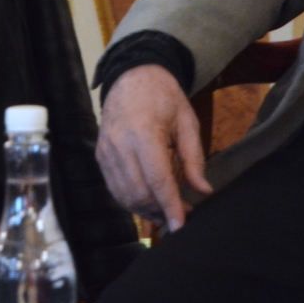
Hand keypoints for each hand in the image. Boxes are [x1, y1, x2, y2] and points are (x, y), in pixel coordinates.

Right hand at [95, 65, 212, 231]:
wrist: (131, 75)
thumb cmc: (164, 97)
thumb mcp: (187, 121)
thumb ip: (194, 158)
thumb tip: (203, 191)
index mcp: (144, 133)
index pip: (158, 180)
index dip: (171, 206)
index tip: (181, 226)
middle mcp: (120, 144)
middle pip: (139, 192)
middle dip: (160, 211)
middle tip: (182, 216)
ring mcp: (106, 151)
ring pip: (124, 195)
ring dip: (146, 210)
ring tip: (166, 212)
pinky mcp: (100, 155)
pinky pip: (114, 188)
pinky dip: (131, 201)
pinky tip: (148, 202)